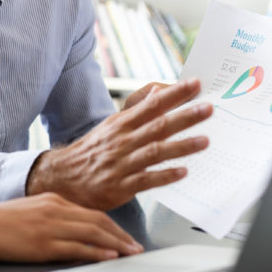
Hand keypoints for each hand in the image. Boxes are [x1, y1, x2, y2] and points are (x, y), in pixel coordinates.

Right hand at [0, 193, 143, 262]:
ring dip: (116, 244)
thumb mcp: (31, 210)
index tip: (126, 237)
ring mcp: (49, 226)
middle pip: (99, 220)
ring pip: (92, 232)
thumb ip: (54, 216)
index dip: (114, 226)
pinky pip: (76, 248)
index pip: (93, 212)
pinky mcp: (42, 244)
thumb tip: (76, 232)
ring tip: (130, 254)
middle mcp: (55, 209)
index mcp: (53, 199)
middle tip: (136, 248)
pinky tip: (108, 256)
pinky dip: (95, 252)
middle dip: (121, 235)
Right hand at [26, 78, 211, 210]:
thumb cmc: (92, 151)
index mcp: (121, 124)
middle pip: (158, 126)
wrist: (63, 177)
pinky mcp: (120, 186)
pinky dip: (164, 176)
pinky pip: (146, 180)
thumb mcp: (111, 126)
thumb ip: (137, 111)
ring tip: (205, 141)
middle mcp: (122, 141)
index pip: (152, 105)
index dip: (174, 94)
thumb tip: (158, 92)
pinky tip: (182, 172)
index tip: (195, 84)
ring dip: (181, 146)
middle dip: (184, 116)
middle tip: (208, 108)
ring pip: (155, 152)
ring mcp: (121, 164)